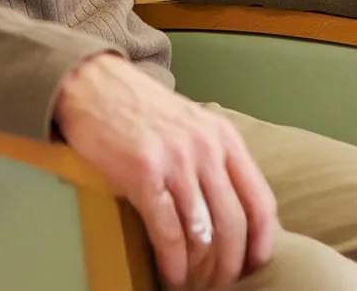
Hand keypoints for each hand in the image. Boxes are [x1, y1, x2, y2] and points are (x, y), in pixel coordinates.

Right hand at [53, 53, 278, 288]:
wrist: (95, 86)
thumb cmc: (143, 111)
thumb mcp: (193, 124)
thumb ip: (216, 159)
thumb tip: (233, 210)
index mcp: (224, 138)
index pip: (260, 198)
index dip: (262, 239)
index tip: (256, 263)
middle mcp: (206, 149)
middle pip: (233, 223)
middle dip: (230, 263)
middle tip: (220, 283)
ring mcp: (176, 161)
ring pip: (203, 232)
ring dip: (201, 269)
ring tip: (195, 285)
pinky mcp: (143, 174)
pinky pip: (168, 230)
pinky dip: (173, 261)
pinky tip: (172, 275)